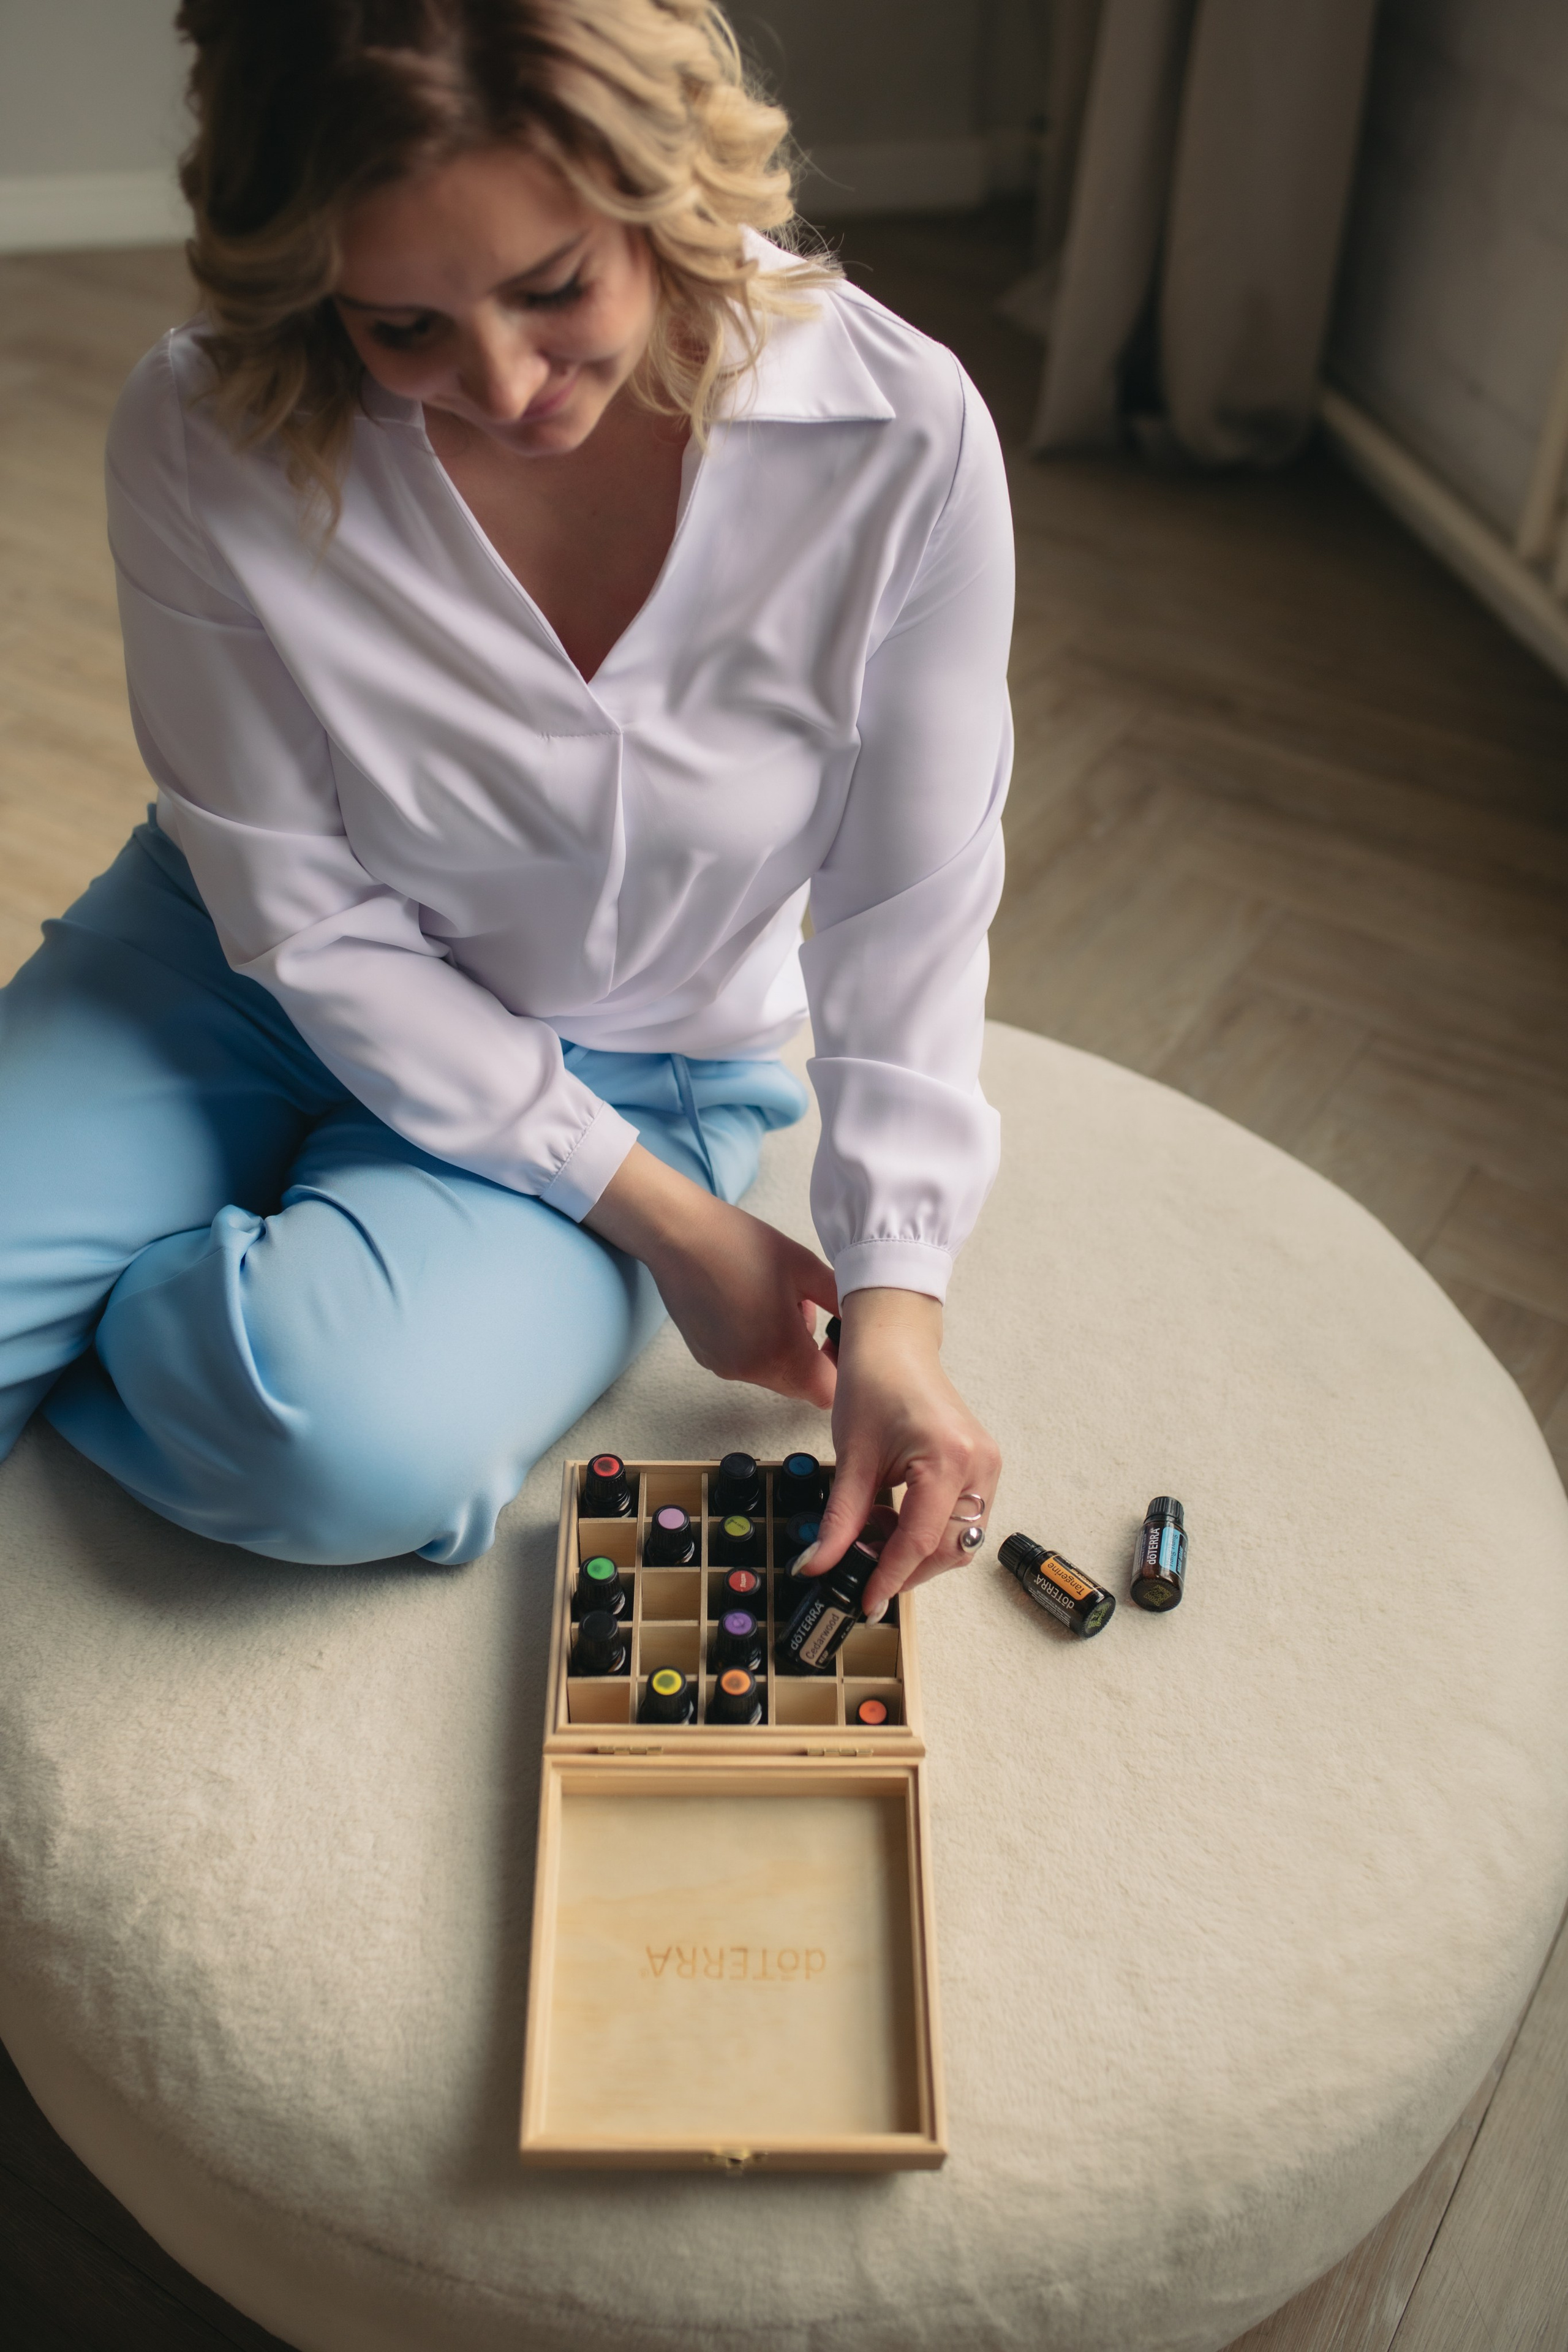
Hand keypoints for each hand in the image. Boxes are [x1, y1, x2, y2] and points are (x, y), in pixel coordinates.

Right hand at [584, 1143, 837, 1404]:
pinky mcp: (706, 1357)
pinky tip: (748, 1304)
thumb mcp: (805, 1267)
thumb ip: (842, 1300)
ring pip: (773, 1374)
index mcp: (781, 1353)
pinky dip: (757, 1345)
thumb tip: (866, 1320)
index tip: (836, 1336)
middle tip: (806, 1308)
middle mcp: (750, 1371)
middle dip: (813, 1356)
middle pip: (800, 1385)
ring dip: (784, 1348)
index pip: (827, 1392)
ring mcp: (724, 1367)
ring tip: (774, 1300)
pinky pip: (745, 1364)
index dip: (840, 1369)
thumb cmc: (740, 1244)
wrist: (677, 1233)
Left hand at [803, 1287, 999, 1619]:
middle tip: (860, 1573)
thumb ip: (839, 1520)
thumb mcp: (852, 1458)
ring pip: (958, 1539)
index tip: (865, 1602)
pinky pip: (961, 1518)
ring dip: (917, 1552)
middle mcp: (979, 1465)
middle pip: (947, 1549)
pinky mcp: (981, 1465)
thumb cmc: (875, 1382)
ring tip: (872, 1538)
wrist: (895, 1343)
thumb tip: (819, 1566)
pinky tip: (893, 1520)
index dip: (889, 1578)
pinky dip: (928, 1531)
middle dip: (904, 1569)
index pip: (920, 1541)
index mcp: (949, 1460)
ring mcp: (986, 1465)